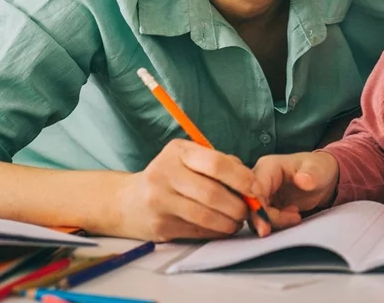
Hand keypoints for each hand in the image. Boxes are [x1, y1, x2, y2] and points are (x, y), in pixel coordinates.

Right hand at [113, 139, 275, 241]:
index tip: (256, 189)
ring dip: (229, 222)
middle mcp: (165, 174)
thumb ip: (221, 164)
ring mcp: (160, 201)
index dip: (242, 178)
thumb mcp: (189, 159)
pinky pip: (198, 231)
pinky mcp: (160, 226)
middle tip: (249, 211)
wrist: (126, 201)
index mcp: (178, 152)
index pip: (216, 164)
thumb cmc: (169, 176)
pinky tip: (220, 228)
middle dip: (238, 206)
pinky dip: (216, 232)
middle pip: (213, 193)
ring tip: (236, 221)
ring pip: (206, 217)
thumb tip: (252, 184)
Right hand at [253, 151, 339, 229]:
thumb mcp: (319, 170)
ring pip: (253, 214)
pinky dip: (274, 223)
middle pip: (250, 204)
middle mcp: (259, 179)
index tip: (267, 226)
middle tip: (294, 219)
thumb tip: (302, 180)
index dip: (258, 208)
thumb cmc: (318, 169)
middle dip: (267, 218)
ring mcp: (260, 192)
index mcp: (268, 166)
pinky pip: (260, 218)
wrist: (320, 178)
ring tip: (296, 216)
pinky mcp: (264, 204)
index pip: (254, 189)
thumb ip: (311, 174)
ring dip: (273, 221)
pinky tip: (292, 218)